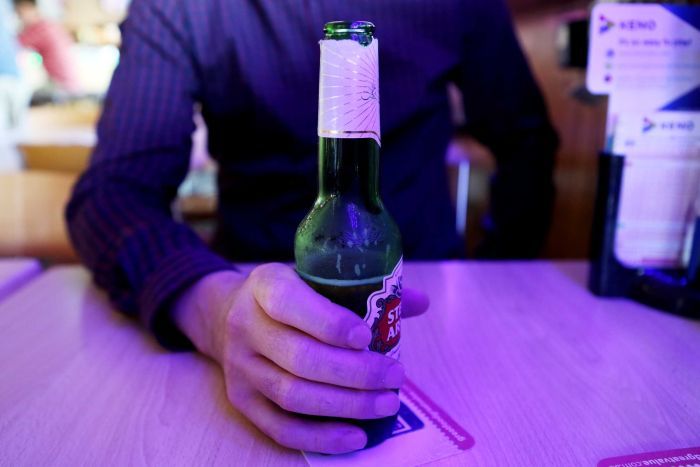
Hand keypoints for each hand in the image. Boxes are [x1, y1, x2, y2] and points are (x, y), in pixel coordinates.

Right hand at [173, 263, 428, 453]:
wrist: (227, 315)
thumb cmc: (289, 296)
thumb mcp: (314, 277)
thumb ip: (365, 287)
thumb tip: (420, 302)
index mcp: (265, 284)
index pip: (289, 302)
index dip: (328, 323)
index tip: (366, 338)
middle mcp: (245, 325)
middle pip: (299, 357)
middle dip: (354, 372)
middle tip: (395, 376)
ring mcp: (240, 367)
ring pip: (292, 395)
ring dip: (346, 405)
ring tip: (387, 403)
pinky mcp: (241, 401)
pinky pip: (280, 428)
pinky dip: (321, 437)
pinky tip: (356, 435)